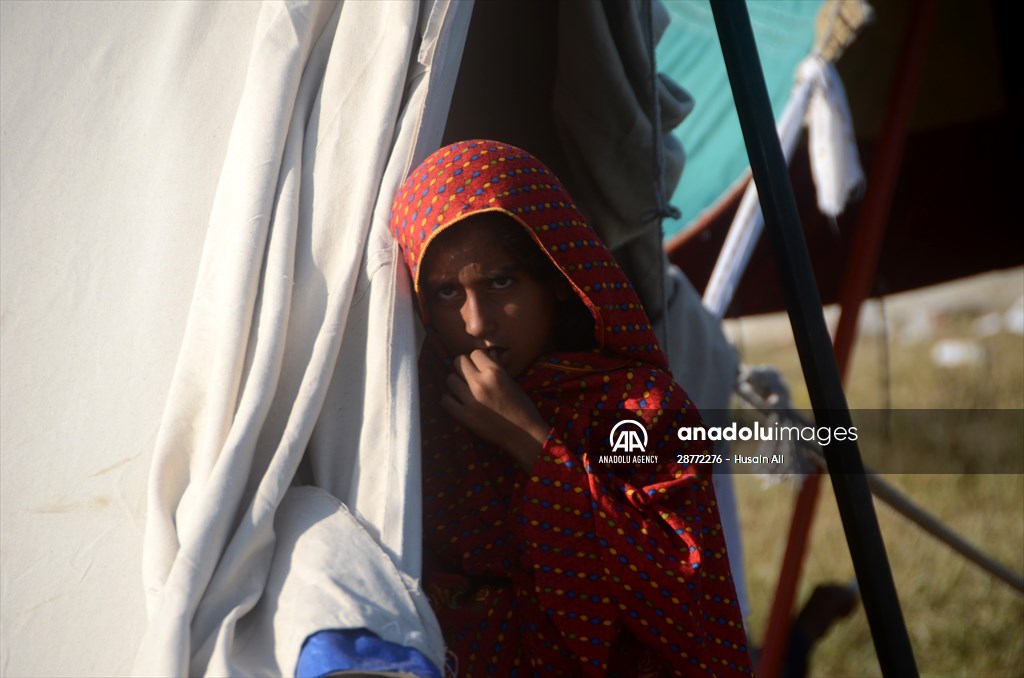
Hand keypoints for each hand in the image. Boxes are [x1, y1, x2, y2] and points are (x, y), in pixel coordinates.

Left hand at [442, 349, 548, 470]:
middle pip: (458, 362)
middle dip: (464, 367)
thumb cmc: (522, 408)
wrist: (524, 435)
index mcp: (494, 372)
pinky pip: (445, 400)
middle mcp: (480, 383)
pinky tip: (459, 402)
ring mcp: (470, 400)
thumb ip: (499, 366)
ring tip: (464, 389)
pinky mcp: (464, 416)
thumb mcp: (512, 383)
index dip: (478, 359)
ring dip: (456, 382)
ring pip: (450, 379)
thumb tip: (490, 352)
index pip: (475, 353)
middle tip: (469, 376)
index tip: (480, 366)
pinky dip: (450, 399)